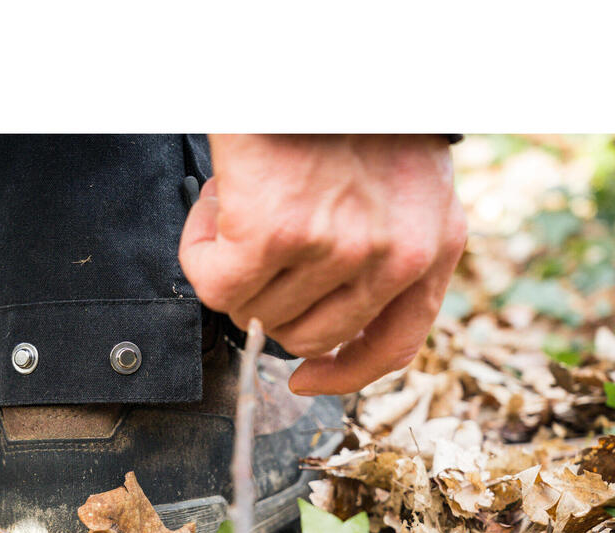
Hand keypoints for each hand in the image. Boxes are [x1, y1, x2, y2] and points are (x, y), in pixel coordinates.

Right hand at [178, 135, 466, 394]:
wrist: (316, 50)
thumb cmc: (348, 109)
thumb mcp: (400, 188)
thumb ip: (380, 253)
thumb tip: (316, 312)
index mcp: (433, 243)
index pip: (393, 344)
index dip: (344, 373)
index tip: (308, 380)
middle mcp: (396, 253)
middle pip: (307, 336)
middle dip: (269, 299)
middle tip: (256, 248)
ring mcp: (339, 246)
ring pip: (256, 313)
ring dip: (233, 269)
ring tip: (239, 211)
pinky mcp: (278, 231)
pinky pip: (215, 284)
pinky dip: (200, 253)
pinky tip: (215, 211)